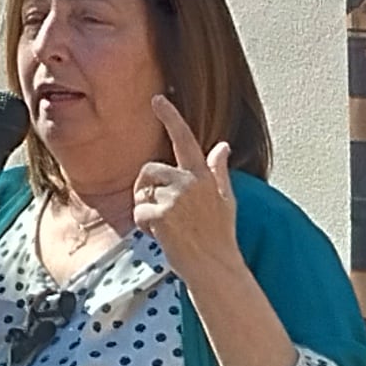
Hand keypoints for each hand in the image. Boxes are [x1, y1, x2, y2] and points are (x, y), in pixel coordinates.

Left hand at [135, 95, 241, 271]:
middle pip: (149, 170)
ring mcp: (175, 198)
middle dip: (146, 188)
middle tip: (158, 212)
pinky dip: (145, 226)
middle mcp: (189, 182)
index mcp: (203, 176)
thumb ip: (218, 170)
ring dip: (146, 208)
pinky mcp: (161, 214)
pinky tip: (161, 236)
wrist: (215, 266)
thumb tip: (222, 146)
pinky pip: (139, 212)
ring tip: (165, 226)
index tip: (157, 99)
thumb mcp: (226, 199)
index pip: (185, 139)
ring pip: (142, 192)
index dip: (171, 117)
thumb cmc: (220, 236)